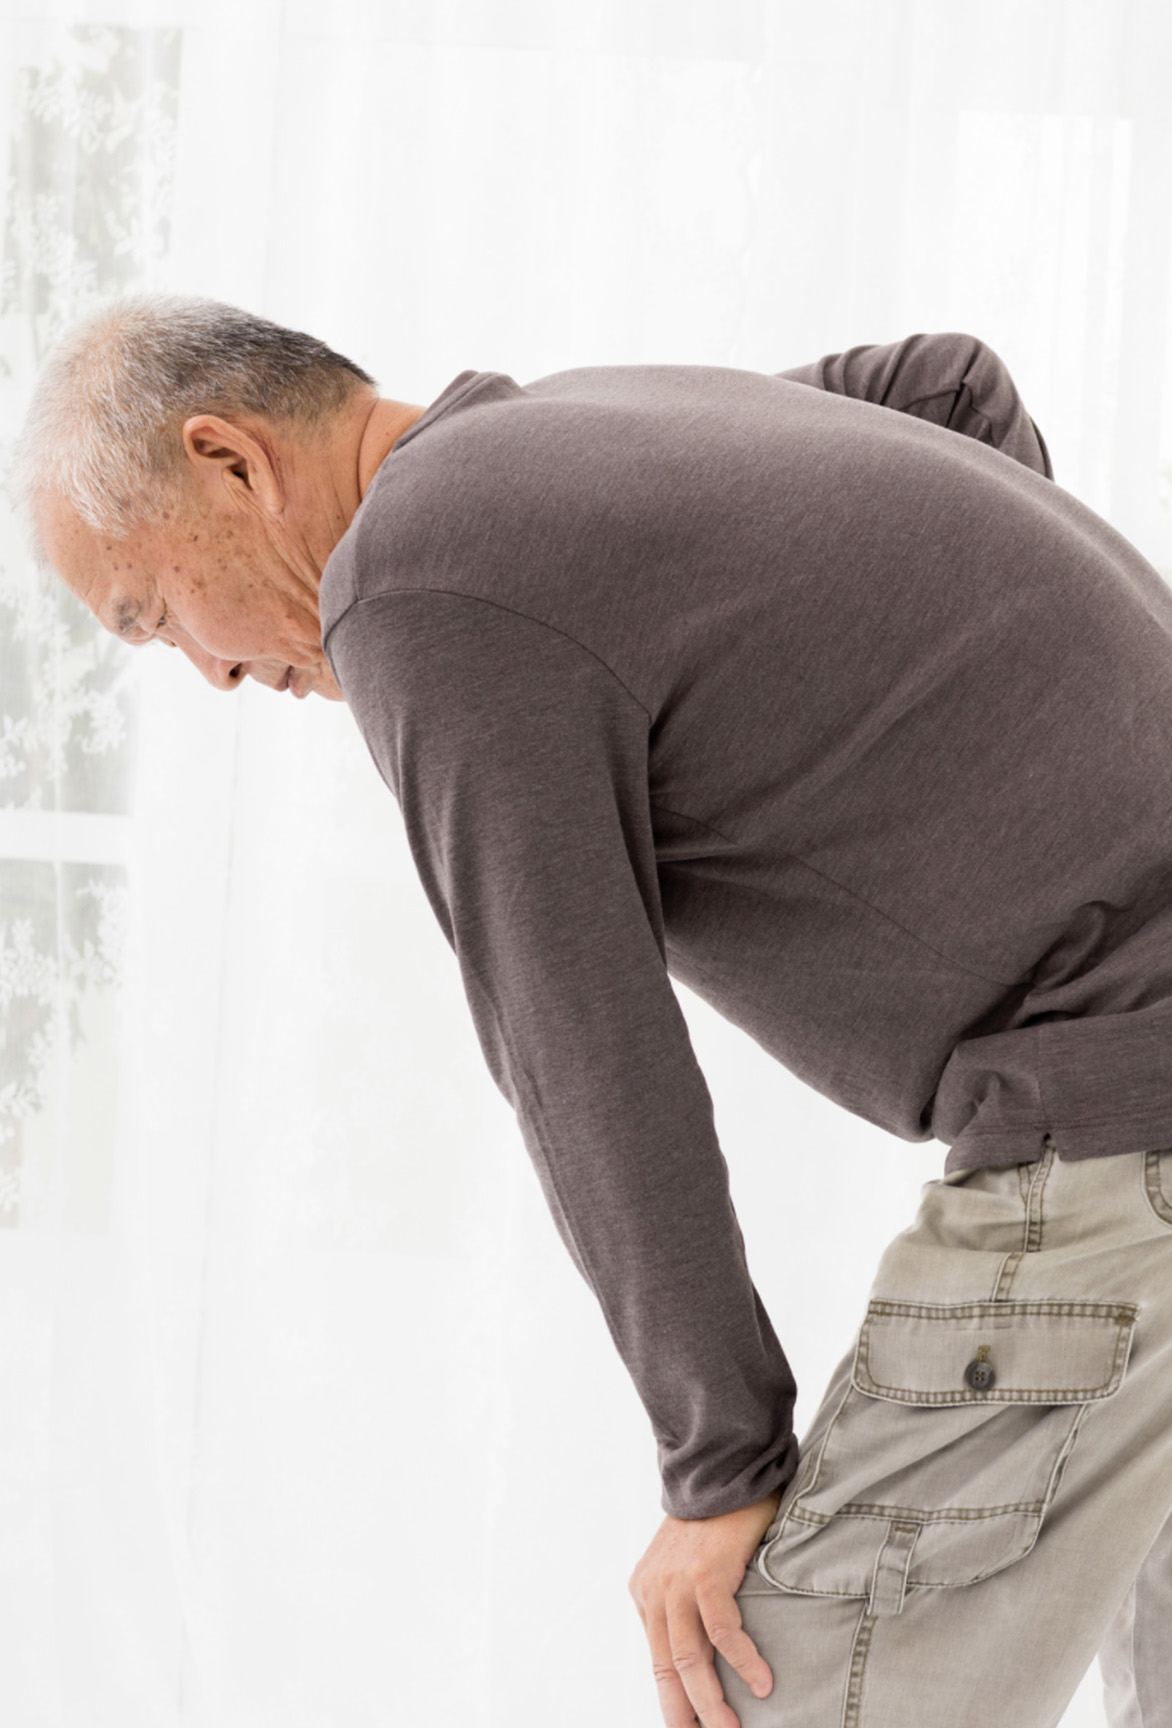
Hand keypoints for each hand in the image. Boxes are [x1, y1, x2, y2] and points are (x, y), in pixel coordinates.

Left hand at [628, 1489, 781, 1727]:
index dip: (673, 1701)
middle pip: (668, 1669)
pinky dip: (743, 1661)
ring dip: (713, 1701)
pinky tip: (762, 1683)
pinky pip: (722, 1631)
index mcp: (645, 1592)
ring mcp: (676, 1583)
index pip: (657, 1661)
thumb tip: (707, 1653)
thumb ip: (686, 1605)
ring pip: (690, 1659)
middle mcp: (653, 1591)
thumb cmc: (715, 1521)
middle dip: (689, 1713)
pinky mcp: (705, 1573)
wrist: (723, 1470)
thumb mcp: (687, 1566)